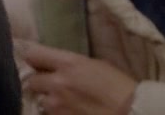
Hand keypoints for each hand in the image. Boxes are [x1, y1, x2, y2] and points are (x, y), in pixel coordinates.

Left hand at [21, 42, 136, 114]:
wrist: (133, 112)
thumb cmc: (119, 86)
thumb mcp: (95, 65)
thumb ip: (70, 64)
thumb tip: (54, 64)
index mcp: (68, 63)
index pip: (32, 54)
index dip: (32, 58)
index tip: (34, 61)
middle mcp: (57, 82)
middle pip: (31, 80)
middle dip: (39, 83)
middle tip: (50, 85)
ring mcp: (57, 104)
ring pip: (40, 100)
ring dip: (48, 100)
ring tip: (62, 101)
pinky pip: (49, 114)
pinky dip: (55, 112)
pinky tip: (68, 110)